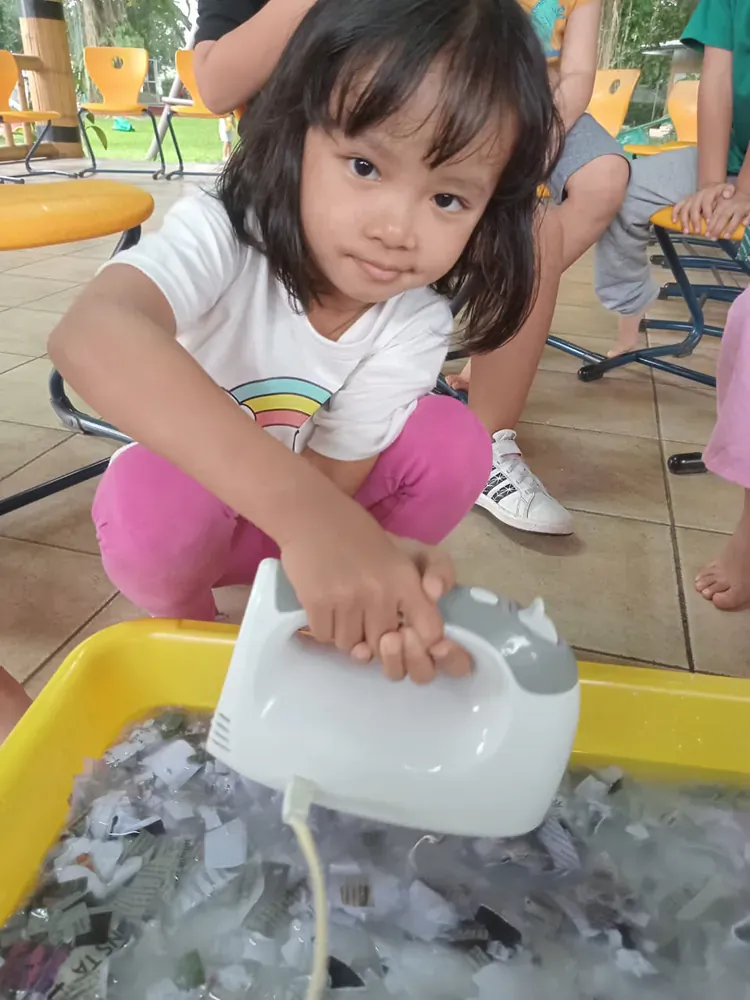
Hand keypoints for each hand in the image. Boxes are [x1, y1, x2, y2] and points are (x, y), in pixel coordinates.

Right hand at [282, 516, 470, 684]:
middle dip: (373, 637)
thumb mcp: (406, 549)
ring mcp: (346, 599)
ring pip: (350, 645)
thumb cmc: (359, 533)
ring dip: (346, 634)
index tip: (404, 632)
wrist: (310, 514)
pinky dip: (325, 628)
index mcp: (404, 578)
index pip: (430, 631)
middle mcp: (379, 592)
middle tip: (363, 616)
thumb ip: (436, 572)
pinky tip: (326, 606)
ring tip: (343, 609)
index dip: (420, 641)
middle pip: (383, 646)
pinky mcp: (316, 602)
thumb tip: (434, 599)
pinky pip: (325, 637)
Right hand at [672, 183, 734, 235]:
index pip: (706, 202)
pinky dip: (674, 214)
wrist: (713, 187)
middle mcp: (698, 195)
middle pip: (694, 208)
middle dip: (695, 220)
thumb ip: (729, 191)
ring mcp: (690, 199)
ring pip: (684, 209)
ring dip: (684, 221)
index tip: (708, 222)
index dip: (707, 212)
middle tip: (698, 231)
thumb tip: (726, 195)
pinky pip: (677, 207)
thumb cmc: (721, 192)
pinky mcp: (685, 201)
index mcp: (708, 193)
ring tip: (687, 232)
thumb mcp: (728, 188)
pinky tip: (674, 222)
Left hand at [705, 188, 749, 239]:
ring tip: (726, 237)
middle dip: (718, 229)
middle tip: (713, 238)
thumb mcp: (721, 201)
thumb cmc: (730, 200)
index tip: (706, 234)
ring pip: (736, 218)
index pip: (715, 216)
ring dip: (731, 227)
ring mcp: (742, 207)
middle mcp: (731, 206)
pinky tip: (744, 224)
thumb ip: (713, 210)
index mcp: (722, 204)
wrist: (745, 190)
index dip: (710, 225)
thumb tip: (705, 222)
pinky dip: (748, 219)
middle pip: (724, 218)